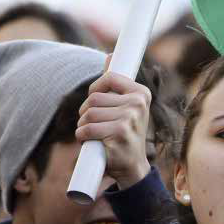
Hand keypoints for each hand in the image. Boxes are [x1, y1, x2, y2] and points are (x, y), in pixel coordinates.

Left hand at [76, 62, 151, 189]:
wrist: (132, 168)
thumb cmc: (125, 135)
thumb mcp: (126, 106)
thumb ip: (117, 83)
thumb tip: (110, 55)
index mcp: (141, 93)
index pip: (108, 77)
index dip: (94, 89)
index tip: (94, 102)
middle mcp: (138, 103)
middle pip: (93, 98)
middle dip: (86, 112)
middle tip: (92, 124)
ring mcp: (129, 118)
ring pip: (88, 114)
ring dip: (83, 126)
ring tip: (94, 134)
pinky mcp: (118, 133)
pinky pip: (86, 129)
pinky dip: (82, 136)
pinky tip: (91, 143)